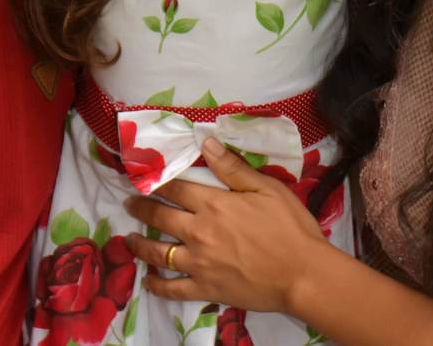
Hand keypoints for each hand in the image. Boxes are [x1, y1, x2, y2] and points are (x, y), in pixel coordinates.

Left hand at [123, 138, 329, 312]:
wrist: (303, 274)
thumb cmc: (290, 228)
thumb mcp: (267, 188)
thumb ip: (233, 168)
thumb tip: (206, 143)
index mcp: (214, 204)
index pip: (176, 189)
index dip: (157, 181)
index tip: (142, 177)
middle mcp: (199, 232)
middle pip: (160, 217)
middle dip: (141, 208)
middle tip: (129, 203)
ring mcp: (199, 262)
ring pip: (159, 252)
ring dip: (140, 245)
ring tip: (129, 240)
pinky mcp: (205, 288)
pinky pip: (173, 288)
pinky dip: (158, 285)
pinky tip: (149, 280)